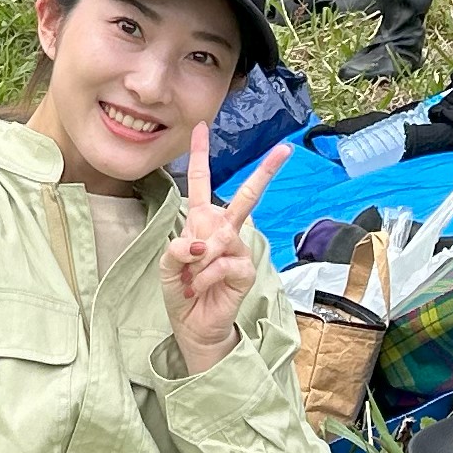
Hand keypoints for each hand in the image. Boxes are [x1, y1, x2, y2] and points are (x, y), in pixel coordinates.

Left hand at [159, 128, 292, 370]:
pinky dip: (205, 276)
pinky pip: (223, 262)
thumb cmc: (181, 290)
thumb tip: (202, 244)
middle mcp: (223, 229)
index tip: (202, 127)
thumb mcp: (167, 266)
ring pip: (221, 238)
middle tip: (285, 150)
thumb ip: (177, 249)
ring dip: (198, 262)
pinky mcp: (246, 269)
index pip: (201, 182)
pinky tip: (200, 288)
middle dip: (264, 172)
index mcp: (201, 221)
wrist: (193, 324)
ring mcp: (238, 249)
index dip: (200, 154)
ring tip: (191, 279)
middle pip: (245, 196)